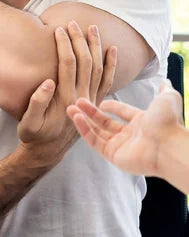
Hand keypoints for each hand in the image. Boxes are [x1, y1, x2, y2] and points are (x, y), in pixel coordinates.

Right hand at [17, 21, 116, 167]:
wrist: (48, 153)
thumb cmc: (35, 136)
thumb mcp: (28, 123)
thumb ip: (37, 103)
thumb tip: (48, 81)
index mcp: (65, 99)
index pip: (67, 64)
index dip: (64, 45)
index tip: (59, 29)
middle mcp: (82, 97)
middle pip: (85, 62)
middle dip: (79, 40)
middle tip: (74, 23)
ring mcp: (91, 101)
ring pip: (98, 68)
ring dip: (96, 47)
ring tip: (93, 29)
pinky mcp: (95, 104)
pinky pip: (107, 82)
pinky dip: (111, 65)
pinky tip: (112, 51)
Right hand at [66, 80, 183, 176]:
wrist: (168, 145)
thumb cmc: (167, 122)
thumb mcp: (167, 99)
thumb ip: (164, 91)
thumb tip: (166, 82)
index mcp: (141, 122)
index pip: (121, 112)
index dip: (111, 106)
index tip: (100, 102)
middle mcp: (130, 135)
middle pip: (105, 122)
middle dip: (90, 112)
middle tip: (76, 102)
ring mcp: (120, 146)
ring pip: (97, 132)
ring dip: (83, 120)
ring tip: (70, 108)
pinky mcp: (113, 156)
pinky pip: (95, 142)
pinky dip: (84, 130)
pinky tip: (76, 118)